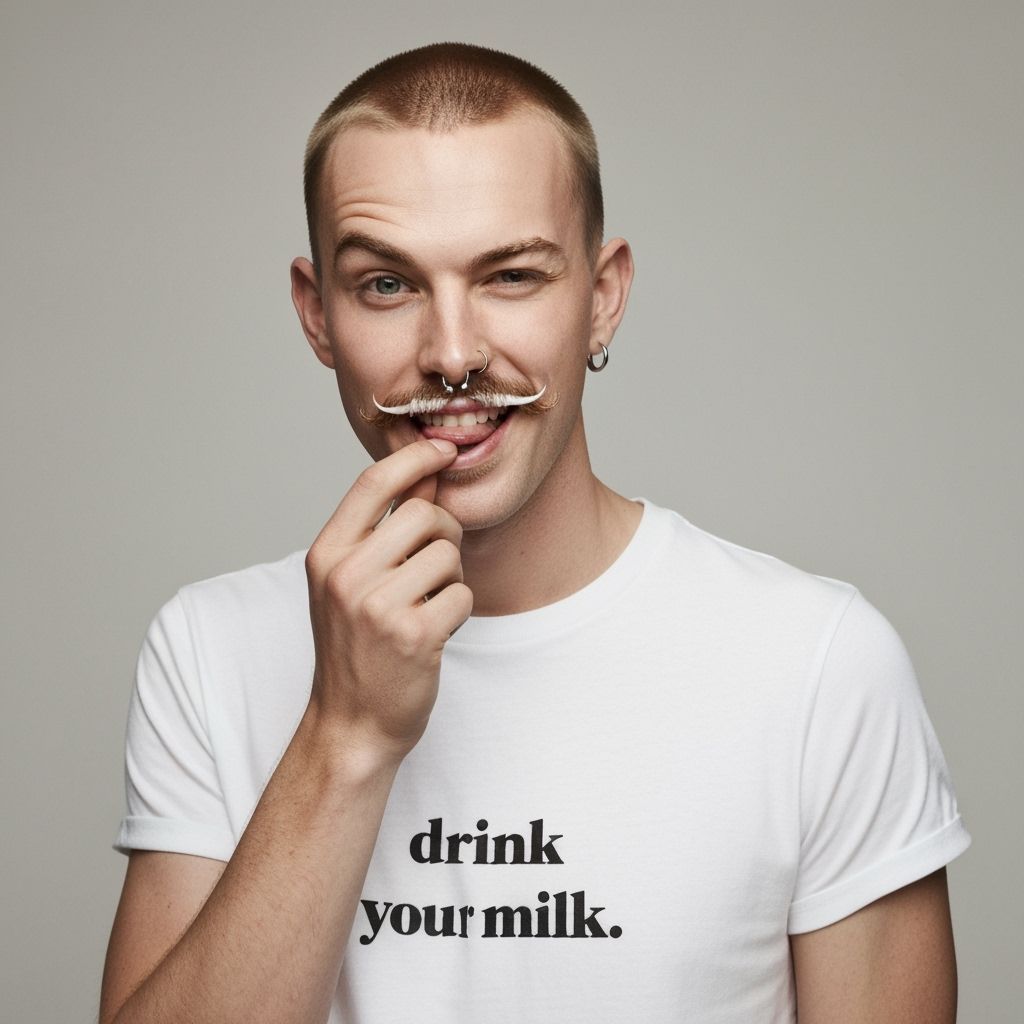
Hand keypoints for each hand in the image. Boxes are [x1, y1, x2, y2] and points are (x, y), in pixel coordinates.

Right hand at [304, 439, 472, 761]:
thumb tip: (425, 475)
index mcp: (326, 554)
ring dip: (452, 578)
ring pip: (448, 554)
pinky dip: (458, 611)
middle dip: (444, 534)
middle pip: (423, 514)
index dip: (414, 458)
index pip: (372, 482)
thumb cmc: (355, 650)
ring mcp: (377, 606)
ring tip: (428, 605)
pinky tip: (435, 631)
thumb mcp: (350, 583)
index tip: (443, 450)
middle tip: (435, 569)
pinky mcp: (413, 635)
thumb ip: (383, 529)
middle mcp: (345, 575)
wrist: (351, 725)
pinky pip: (462, 593)